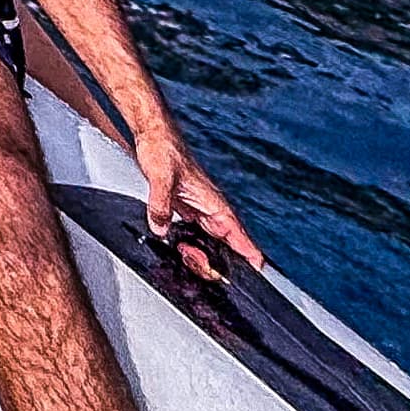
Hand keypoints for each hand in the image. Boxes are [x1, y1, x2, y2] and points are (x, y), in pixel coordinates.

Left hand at [138, 127, 266, 276]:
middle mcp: (210, 210)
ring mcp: (199, 212)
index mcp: (215, 204)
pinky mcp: (185, 210)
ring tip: (183, 254)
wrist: (153, 135)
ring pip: (208, 244)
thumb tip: (160, 229)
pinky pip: (192, 235)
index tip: (257, 275)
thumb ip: (161, 204)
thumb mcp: (161, 177)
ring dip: (198, 255)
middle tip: (194, 262)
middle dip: (214, 263)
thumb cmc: (164, 149)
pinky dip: (187, 246)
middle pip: (224, 249)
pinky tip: (178, 250)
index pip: (240, 237)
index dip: (250, 258)